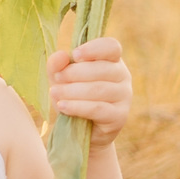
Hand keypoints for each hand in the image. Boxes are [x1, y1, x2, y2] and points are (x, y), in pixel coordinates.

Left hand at [50, 34, 131, 149]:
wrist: (80, 131)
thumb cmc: (73, 97)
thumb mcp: (61, 79)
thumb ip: (57, 65)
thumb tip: (61, 55)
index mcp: (111, 60)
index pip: (112, 47)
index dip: (94, 49)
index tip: (75, 55)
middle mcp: (123, 76)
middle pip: (102, 68)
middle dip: (74, 73)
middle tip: (57, 78)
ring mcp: (124, 96)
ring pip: (98, 89)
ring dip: (72, 90)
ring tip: (55, 92)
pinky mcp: (120, 116)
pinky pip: (98, 108)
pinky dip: (77, 106)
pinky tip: (62, 106)